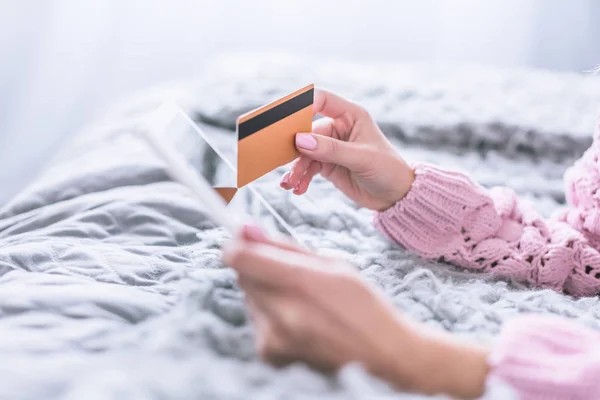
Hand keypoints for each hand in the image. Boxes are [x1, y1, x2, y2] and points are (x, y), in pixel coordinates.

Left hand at [222, 226, 489, 398]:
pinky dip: (270, 313)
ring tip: (301, 299)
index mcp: (302, 283)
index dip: (238, 244)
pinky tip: (299, 319)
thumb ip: (285, 247)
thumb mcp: (332, 264)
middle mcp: (282, 313)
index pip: (241, 258)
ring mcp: (274, 338)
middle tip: (286, 269)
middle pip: (243, 275)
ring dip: (265, 290)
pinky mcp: (270, 354)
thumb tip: (246, 230)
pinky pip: (257, 319)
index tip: (244, 238)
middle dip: (257, 265)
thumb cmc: (362, 304)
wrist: (382, 355)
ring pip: (249, 296)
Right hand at [280, 88, 414, 210]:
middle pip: (307, 130)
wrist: (394, 196)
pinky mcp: (327, 164)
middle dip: (295, 147)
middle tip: (284, 159)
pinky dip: (300, 177)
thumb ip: (331, 149)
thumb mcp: (361, 158)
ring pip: (304, 152)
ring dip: (296, 167)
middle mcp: (339, 128)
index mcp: (351, 115)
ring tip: (290, 183)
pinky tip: (297, 188)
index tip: (292, 122)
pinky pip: (307, 167)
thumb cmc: (387, 169)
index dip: (305, 106)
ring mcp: (331, 147)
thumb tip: (301, 140)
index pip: (323, 100)